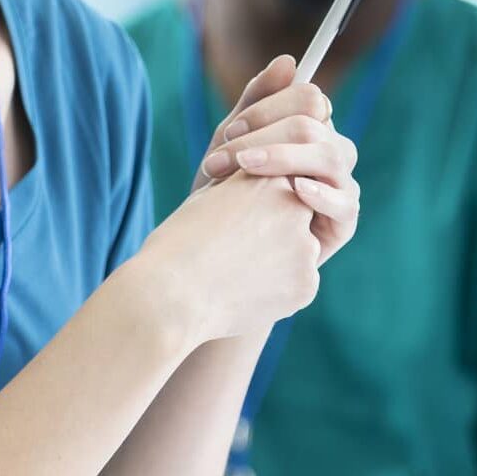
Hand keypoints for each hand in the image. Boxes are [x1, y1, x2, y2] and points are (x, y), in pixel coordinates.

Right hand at [139, 168, 321, 343]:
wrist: (170, 295)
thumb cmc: (177, 245)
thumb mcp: (206, 199)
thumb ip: (239, 189)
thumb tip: (253, 185)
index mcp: (269, 180)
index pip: (277, 191)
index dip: (254, 212)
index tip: (230, 229)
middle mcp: (295, 209)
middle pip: (294, 221)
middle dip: (273, 235)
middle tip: (235, 254)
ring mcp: (306, 249)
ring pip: (298, 255)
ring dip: (276, 263)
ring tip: (236, 275)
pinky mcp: (307, 286)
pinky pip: (297, 286)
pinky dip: (276, 291)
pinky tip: (245, 294)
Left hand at [192, 55, 360, 265]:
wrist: (213, 246)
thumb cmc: (223, 191)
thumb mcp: (230, 143)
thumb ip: (255, 102)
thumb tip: (290, 61)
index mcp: (309, 128)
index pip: (309, 98)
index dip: (269, 109)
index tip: (229, 132)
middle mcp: (329, 153)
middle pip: (316, 125)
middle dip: (266, 135)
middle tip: (222, 159)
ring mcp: (339, 186)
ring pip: (332, 155)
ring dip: (285, 157)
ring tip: (248, 168)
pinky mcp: (343, 222)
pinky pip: (345, 202)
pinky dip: (321, 193)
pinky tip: (294, 189)